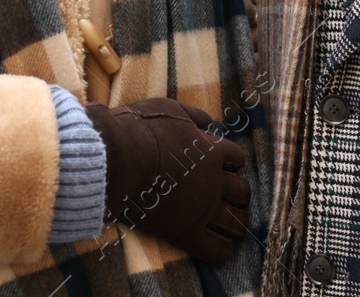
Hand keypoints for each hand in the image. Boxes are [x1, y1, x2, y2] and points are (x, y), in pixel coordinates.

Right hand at [84, 96, 249, 264]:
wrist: (116, 161)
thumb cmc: (137, 130)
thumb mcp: (168, 109)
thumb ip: (193, 116)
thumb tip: (209, 122)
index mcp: (211, 151)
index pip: (237, 158)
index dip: (232, 162)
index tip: (223, 165)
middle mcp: (214, 181)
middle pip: (242, 191)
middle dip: (239, 194)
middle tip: (230, 197)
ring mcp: (203, 208)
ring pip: (236, 222)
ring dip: (236, 223)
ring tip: (231, 224)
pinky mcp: (187, 233)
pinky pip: (217, 250)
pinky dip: (222, 250)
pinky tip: (220, 248)